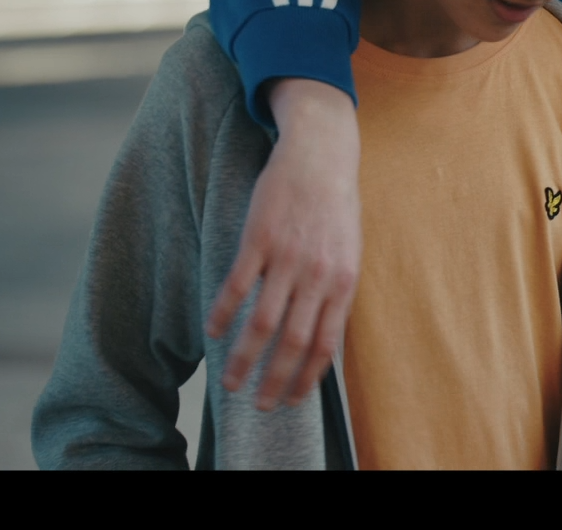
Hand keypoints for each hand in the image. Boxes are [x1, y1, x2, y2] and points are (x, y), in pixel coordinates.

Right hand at [206, 78, 361, 410]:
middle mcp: (316, 275)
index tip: (291, 401)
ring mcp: (287, 257)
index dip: (307, 377)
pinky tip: (212, 331)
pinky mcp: (258, 239)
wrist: (322, 156)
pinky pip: (236, 286)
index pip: (325, 344)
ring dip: (243, 357)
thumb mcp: (349, 253)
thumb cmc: (336, 209)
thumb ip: (336, 294)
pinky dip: (222, 314)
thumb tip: (324, 339)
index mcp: (343, 282)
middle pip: (293, 342)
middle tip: (257, 405)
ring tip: (229, 382)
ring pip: (261, 322)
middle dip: (273, 379)